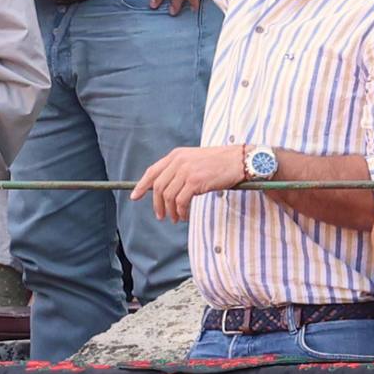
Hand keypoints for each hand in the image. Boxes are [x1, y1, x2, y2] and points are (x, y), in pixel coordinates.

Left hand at [130, 143, 249, 221]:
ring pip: (168, 196)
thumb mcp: (194, 160)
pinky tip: (184, 216)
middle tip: (161, 216)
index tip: (135, 196)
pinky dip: (181, 211)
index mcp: (176, 155)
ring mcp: (186, 170)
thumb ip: (179, 170)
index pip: (152, 171)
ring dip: (170, 211)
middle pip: (158, 186)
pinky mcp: (195, 181)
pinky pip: (181, 201)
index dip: (142, 185)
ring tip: (175, 218)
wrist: (239, 160)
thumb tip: (166, 189)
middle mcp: (178, 161)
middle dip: (157, 204)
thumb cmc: (219, 163)